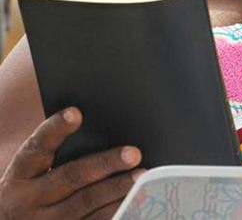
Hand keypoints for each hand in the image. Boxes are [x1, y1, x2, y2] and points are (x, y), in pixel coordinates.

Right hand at [0, 107, 143, 219]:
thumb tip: (106, 133)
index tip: (75, 112)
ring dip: (116, 189)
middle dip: (104, 163)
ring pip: (85, 202)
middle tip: (133, 153)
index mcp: (21, 174)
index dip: (55, 129)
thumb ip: (60, 156)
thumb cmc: (32, 193)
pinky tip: (135, 201)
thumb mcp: (32, 177)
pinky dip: (116, 211)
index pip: (37, 147)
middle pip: (71, 176)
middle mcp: (28, 199)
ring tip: (140, 176)